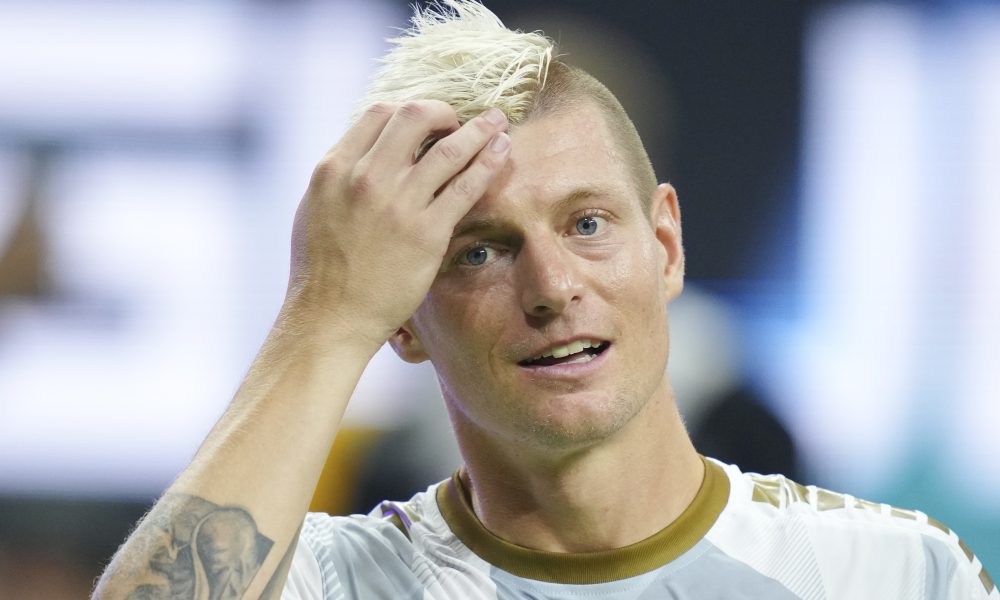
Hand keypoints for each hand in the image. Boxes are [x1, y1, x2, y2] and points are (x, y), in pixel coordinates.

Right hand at [285, 100, 510, 349]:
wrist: (330, 318)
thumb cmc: (321, 271)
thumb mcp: (315, 208)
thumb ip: (342, 177)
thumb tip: (367, 155)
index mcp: (334, 168)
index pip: (379, 114)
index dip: (408, 112)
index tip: (426, 122)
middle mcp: (366, 178)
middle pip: (415, 117)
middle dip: (444, 111)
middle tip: (459, 121)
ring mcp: (399, 204)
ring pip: (450, 148)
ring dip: (479, 130)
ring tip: (497, 122)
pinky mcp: (427, 233)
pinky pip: (466, 187)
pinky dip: (488, 163)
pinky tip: (502, 152)